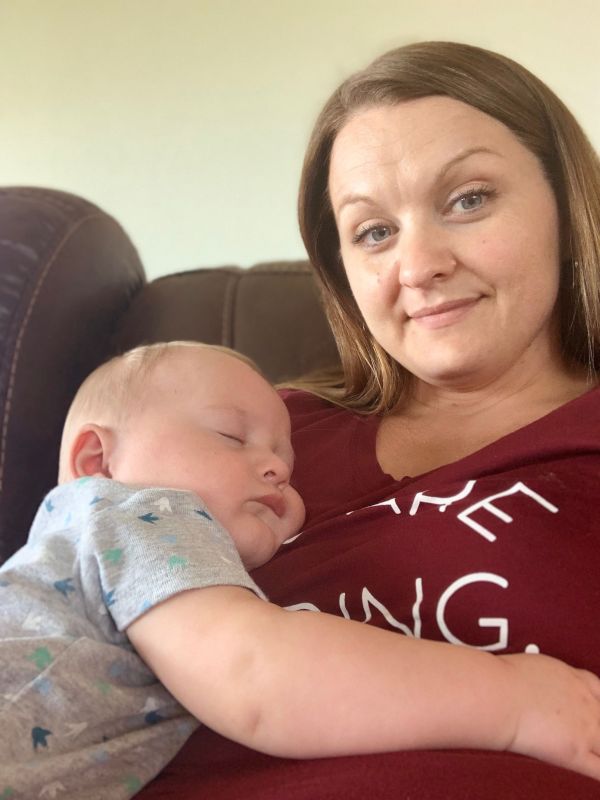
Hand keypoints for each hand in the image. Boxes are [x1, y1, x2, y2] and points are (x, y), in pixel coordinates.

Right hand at [499, 652, 599, 779]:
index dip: (597, 703)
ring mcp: (586, 730)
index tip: (591, 708)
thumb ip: (549, 679)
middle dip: (596, 724)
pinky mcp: (575, 753)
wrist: (499, 696)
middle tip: (586, 729)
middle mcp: (587, 704)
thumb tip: (540, 684)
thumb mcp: (535, 667)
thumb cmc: (505, 679)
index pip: (599, 691)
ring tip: (586, 747)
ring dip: (598, 745)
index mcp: (576, 679)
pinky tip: (592, 773)